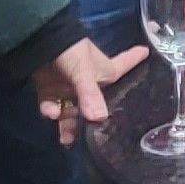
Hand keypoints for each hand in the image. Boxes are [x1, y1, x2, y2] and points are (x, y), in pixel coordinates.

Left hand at [29, 38, 146, 144]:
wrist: (36, 44)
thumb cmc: (69, 53)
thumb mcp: (84, 72)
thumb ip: (90, 95)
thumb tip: (99, 118)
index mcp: (103, 71)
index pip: (124, 66)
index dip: (135, 60)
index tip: (147, 50)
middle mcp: (87, 81)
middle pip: (94, 102)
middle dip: (91, 122)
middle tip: (91, 139)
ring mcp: (67, 86)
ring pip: (71, 110)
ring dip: (68, 125)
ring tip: (67, 139)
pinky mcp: (48, 90)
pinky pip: (52, 106)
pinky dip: (51, 111)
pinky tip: (51, 112)